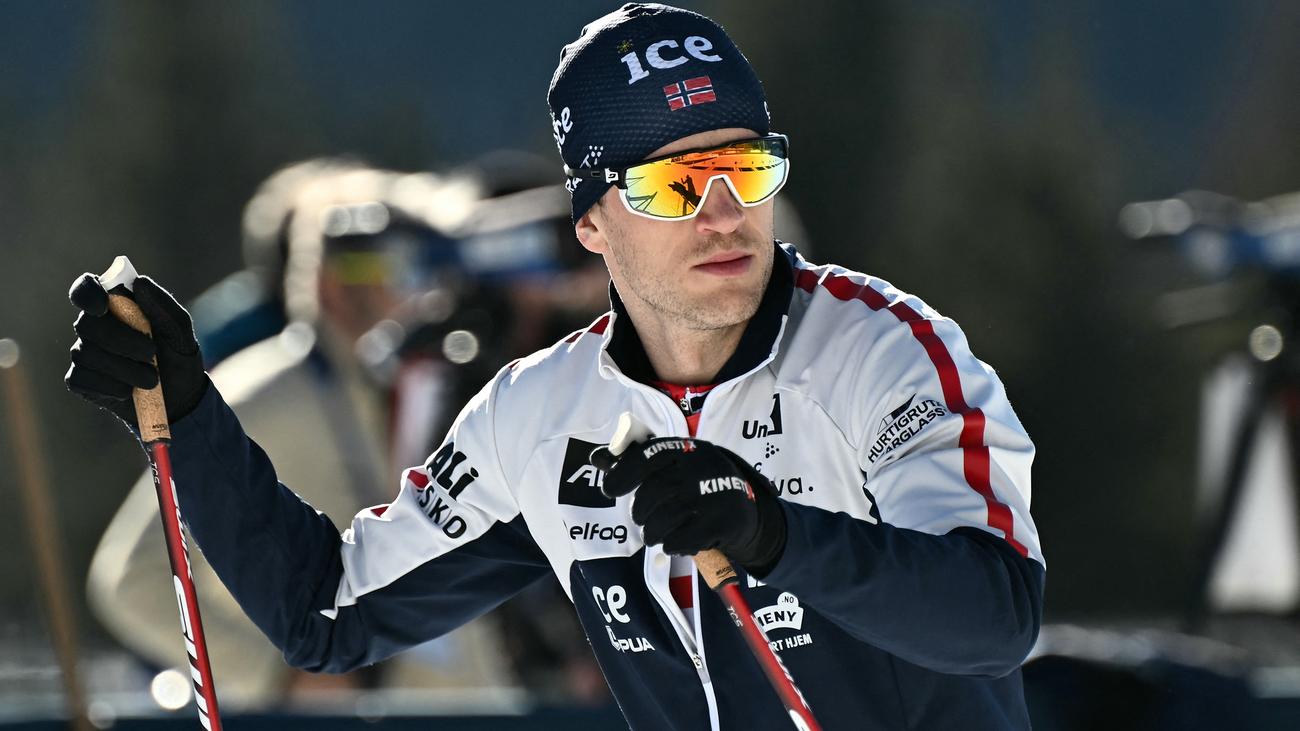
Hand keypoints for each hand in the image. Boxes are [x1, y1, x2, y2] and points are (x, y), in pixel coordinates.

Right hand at [65, 272, 206, 428]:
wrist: (180, 397)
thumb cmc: (177, 355)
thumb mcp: (180, 330)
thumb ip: (163, 305)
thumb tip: (139, 282)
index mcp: (114, 306)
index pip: (86, 289)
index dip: (87, 293)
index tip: (103, 306)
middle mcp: (94, 327)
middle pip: (86, 324)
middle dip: (121, 340)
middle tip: (151, 354)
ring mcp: (84, 353)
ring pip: (86, 353)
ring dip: (124, 368)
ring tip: (152, 379)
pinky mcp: (81, 380)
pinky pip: (81, 379)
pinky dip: (110, 386)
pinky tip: (130, 391)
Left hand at [594, 437, 786, 573]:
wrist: (746, 512)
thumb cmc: (700, 487)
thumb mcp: (674, 467)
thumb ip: (636, 462)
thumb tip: (597, 458)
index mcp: (689, 448)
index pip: (649, 455)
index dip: (624, 472)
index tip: (609, 490)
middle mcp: (704, 466)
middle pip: (655, 490)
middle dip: (641, 510)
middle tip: (641, 520)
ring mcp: (716, 494)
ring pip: (665, 518)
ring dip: (652, 532)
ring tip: (655, 534)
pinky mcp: (724, 521)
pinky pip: (683, 539)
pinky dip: (673, 544)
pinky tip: (675, 542)